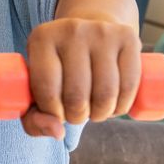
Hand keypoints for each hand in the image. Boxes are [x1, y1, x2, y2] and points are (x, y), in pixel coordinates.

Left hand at [21, 18, 141, 138]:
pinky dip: (121, 106)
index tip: (56, 113)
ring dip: (100, 115)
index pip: (47, 88)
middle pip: (77, 95)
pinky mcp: (127, 37)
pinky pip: (129, 85)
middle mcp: (71, 30)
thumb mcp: (35, 88)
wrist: (90, 31)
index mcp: (41, 38)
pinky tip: (113, 106)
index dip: (53, 113)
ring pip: (105, 94)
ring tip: (94, 110)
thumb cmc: (58, 68)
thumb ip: (34, 118)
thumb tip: (58, 132)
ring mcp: (101, 31)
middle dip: (77, 116)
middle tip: (76, 113)